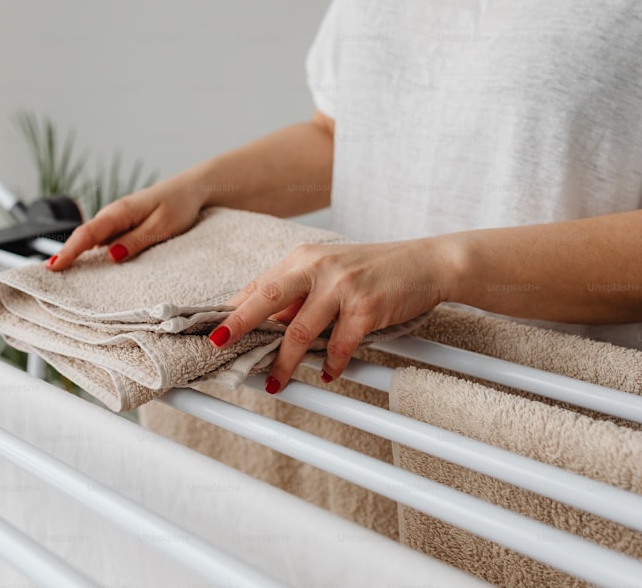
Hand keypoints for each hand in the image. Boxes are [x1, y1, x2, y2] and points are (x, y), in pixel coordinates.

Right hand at [47, 178, 207, 269]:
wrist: (192, 189)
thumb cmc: (180, 205)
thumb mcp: (162, 226)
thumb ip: (136, 241)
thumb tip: (110, 256)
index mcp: (120, 212)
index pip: (88, 233)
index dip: (69, 251)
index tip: (53, 266)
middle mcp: (114, 215)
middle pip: (84, 237)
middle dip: (66, 256)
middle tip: (48, 278)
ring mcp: (117, 221)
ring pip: (93, 240)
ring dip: (78, 256)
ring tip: (63, 278)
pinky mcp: (124, 227)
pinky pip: (104, 242)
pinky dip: (94, 253)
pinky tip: (90, 269)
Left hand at [208, 240, 456, 391]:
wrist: (427, 263)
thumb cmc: (375, 271)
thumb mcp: (331, 272)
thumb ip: (300, 294)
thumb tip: (266, 325)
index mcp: (304, 258)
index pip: (259, 285)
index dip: (234, 309)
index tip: (213, 329)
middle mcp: (318, 266)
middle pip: (268, 298)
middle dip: (240, 324)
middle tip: (220, 345)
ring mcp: (342, 286)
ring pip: (300, 331)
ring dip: (285, 363)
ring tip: (276, 383)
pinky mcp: (366, 307)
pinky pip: (339, 344)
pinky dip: (331, 363)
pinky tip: (329, 374)